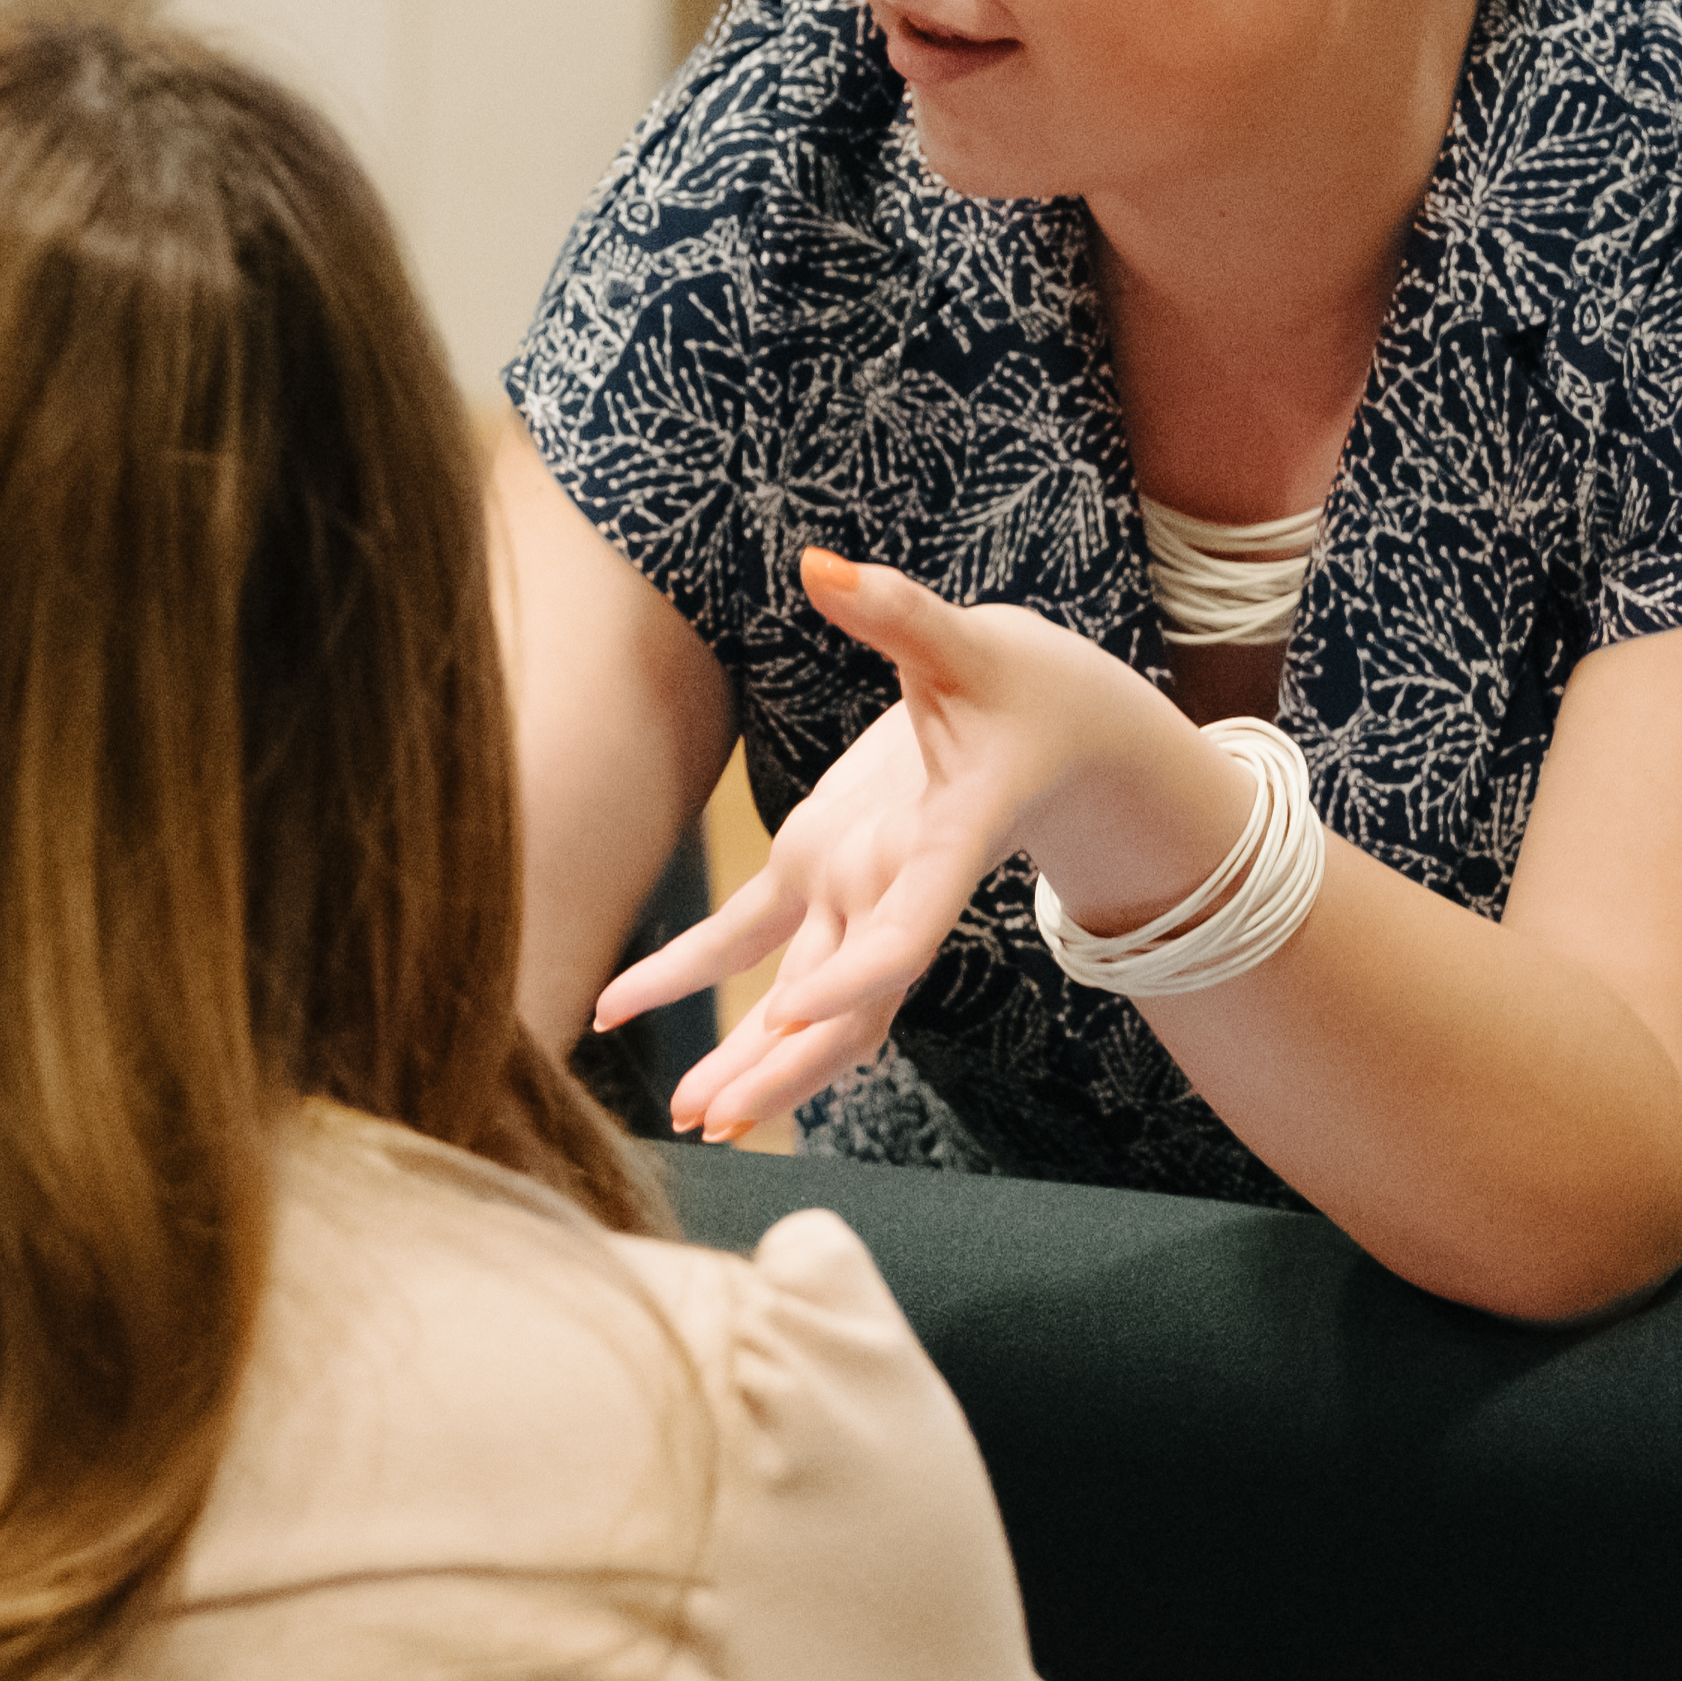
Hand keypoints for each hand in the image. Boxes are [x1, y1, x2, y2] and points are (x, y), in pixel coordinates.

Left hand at [593, 551, 1226, 1137]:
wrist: (1064, 731)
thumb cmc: (1029, 684)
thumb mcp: (967, 640)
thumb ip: (897, 612)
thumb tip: (821, 563)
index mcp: (945, 843)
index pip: (910, 923)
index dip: (864, 971)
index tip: (807, 1015)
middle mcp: (898, 885)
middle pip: (847, 999)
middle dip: (788, 1060)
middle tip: (722, 1115)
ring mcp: (856, 889)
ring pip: (800, 996)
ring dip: (747, 1056)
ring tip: (688, 1118)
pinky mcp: (819, 872)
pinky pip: (745, 939)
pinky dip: (686, 975)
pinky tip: (617, 1011)